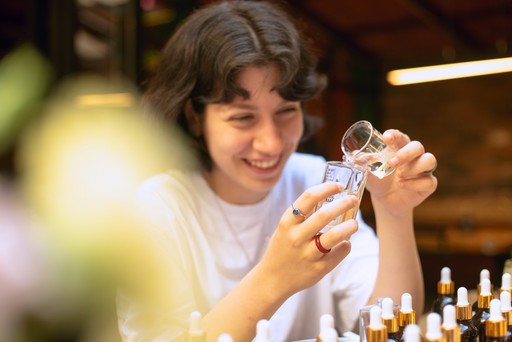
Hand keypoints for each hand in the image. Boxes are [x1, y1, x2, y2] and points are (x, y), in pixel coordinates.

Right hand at [256, 182, 358, 297]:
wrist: (272, 279)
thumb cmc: (282, 248)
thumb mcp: (285, 228)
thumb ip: (302, 215)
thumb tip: (328, 196)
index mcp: (287, 223)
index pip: (309, 197)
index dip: (327, 188)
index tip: (339, 185)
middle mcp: (296, 237)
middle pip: (324, 215)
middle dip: (343, 204)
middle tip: (353, 200)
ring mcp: (307, 254)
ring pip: (335, 236)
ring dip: (349, 226)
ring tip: (354, 223)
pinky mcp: (318, 269)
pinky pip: (339, 253)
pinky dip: (346, 245)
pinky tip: (345, 243)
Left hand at [365, 129, 437, 216]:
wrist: (385, 201)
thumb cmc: (378, 180)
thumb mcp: (368, 172)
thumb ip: (362, 163)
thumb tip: (352, 155)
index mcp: (399, 148)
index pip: (400, 137)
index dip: (395, 135)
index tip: (386, 138)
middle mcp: (414, 156)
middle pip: (417, 146)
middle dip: (405, 153)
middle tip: (391, 163)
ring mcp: (423, 169)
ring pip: (429, 160)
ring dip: (414, 168)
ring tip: (399, 176)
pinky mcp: (428, 184)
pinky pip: (429, 181)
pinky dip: (415, 184)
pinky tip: (403, 186)